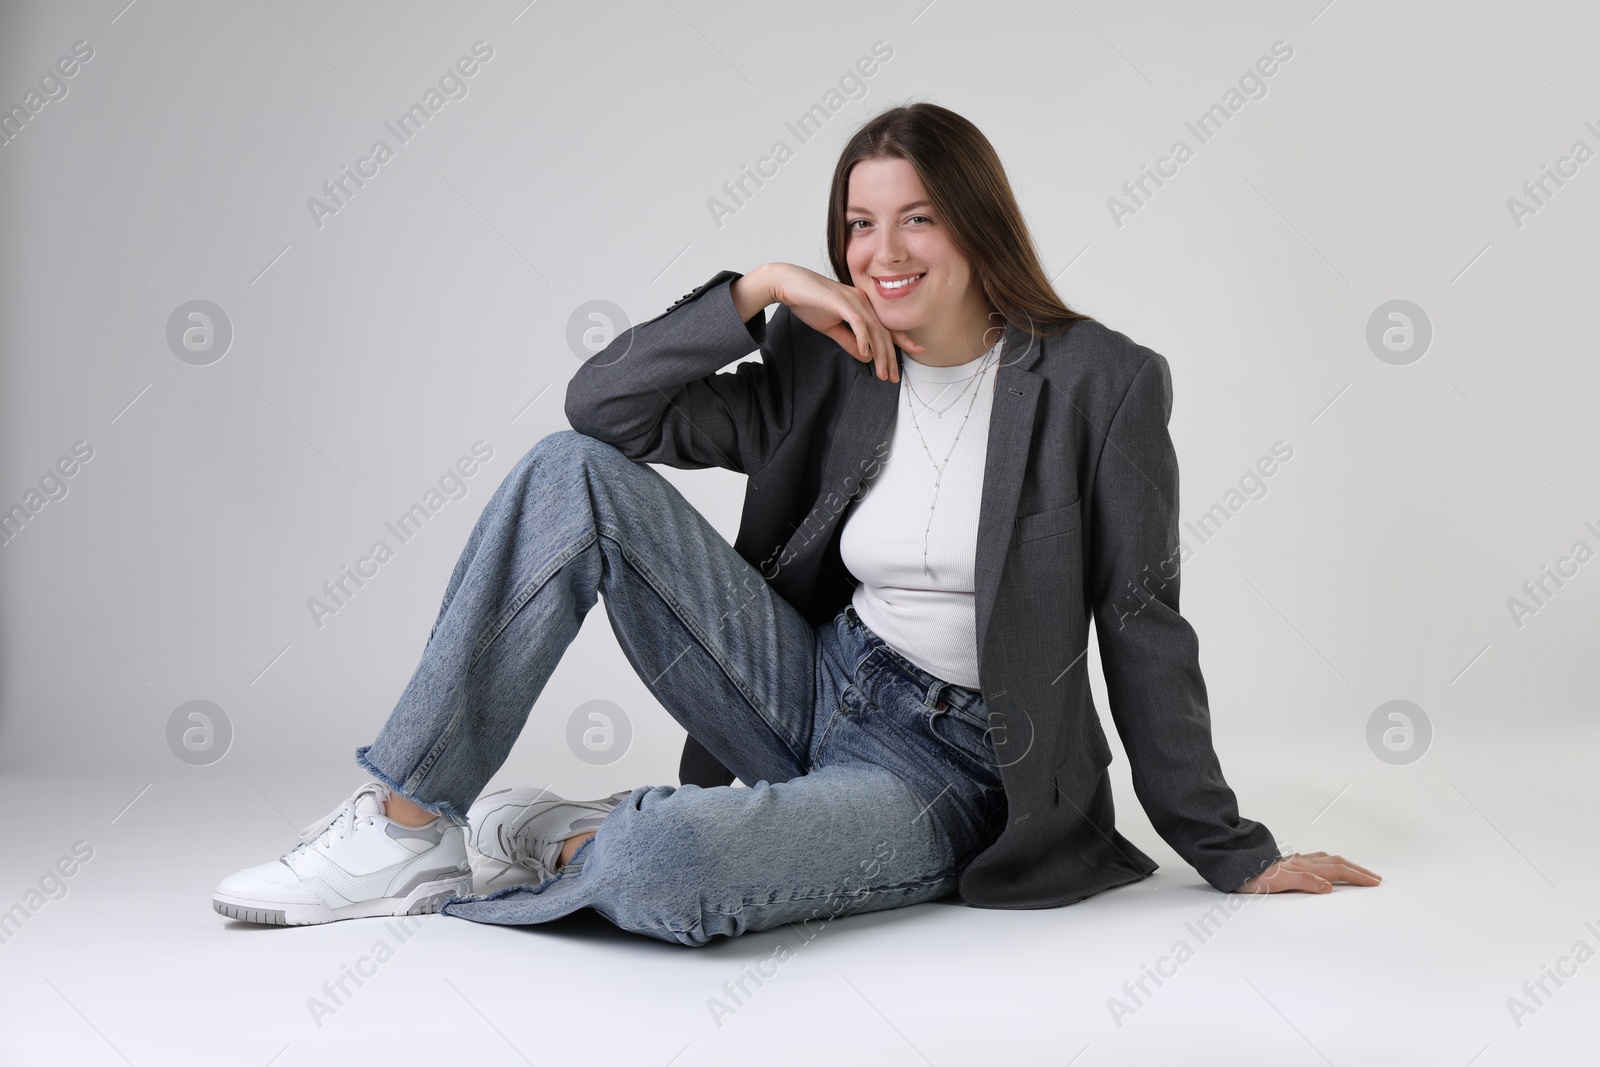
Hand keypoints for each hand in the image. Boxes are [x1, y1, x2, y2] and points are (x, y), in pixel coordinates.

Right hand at [763, 262, 923, 382]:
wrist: (787, 284)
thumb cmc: (808, 302)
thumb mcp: (832, 328)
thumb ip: (849, 341)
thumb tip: (866, 356)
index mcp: (862, 306)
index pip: (886, 325)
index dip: (902, 339)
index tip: (917, 351)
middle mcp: (862, 301)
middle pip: (883, 332)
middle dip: (891, 357)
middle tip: (893, 377)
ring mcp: (852, 300)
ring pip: (874, 330)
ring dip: (880, 353)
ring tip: (883, 372)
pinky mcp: (840, 301)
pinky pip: (857, 322)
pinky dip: (863, 338)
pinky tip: (865, 353)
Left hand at [1232, 851, 1381, 893]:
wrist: (1228, 863)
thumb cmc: (1249, 876)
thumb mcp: (1275, 882)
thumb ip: (1302, 881)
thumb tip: (1328, 886)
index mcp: (1302, 867)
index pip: (1337, 870)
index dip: (1357, 876)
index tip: (1375, 882)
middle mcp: (1299, 861)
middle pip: (1335, 862)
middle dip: (1357, 870)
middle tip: (1375, 878)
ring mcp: (1292, 861)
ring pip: (1324, 859)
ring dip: (1344, 865)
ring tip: (1355, 869)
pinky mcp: (1283, 863)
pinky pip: (1311, 860)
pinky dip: (1324, 862)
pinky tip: (1321, 865)